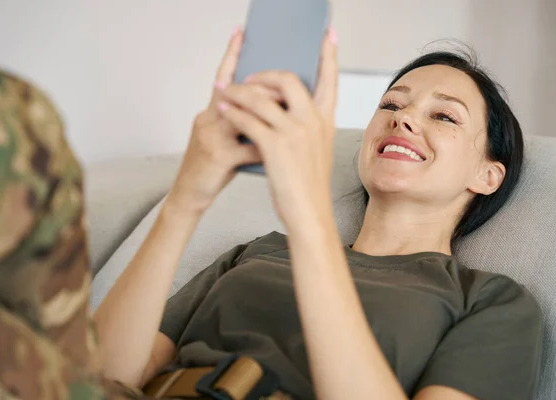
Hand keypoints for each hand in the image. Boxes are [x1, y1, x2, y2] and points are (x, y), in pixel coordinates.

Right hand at [166, 27, 279, 215]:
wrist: (190, 196)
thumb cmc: (211, 167)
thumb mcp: (223, 138)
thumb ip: (240, 121)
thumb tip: (268, 108)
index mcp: (211, 112)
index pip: (223, 77)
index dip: (231, 54)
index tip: (241, 33)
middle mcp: (208, 118)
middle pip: (239, 93)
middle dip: (264, 89)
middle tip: (285, 86)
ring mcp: (212, 136)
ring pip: (246, 116)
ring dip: (269, 115)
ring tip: (287, 115)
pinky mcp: (219, 156)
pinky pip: (250, 147)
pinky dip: (267, 148)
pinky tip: (277, 154)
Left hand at [216, 29, 338, 230]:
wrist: (309, 213)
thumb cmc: (309, 184)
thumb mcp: (317, 149)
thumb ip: (307, 125)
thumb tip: (286, 106)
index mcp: (325, 121)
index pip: (331, 79)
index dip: (329, 54)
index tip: (328, 34)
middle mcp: (312, 121)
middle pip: (287, 79)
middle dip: (263, 74)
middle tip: (249, 80)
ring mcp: (294, 133)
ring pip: (260, 97)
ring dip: (238, 91)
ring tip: (225, 93)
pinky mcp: (275, 146)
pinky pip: (247, 119)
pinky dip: (232, 112)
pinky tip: (224, 111)